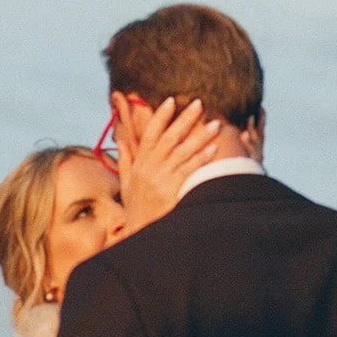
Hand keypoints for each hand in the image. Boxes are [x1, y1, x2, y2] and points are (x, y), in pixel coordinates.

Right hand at [113, 95, 220, 235]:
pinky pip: (189, 170)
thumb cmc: (136, 210)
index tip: (172, 101)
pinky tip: (214, 148)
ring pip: (182, 151)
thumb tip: (121, 141)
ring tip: (215, 123)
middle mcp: (148, 168)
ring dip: (200, 136)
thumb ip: (125, 161)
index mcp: (139, 164)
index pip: (149, 134)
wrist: (140, 235)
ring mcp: (160, 179)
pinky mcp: (171, 191)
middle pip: (169, 138)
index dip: (161, 117)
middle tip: (199, 103)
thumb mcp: (126, 185)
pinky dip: (201, 158)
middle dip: (185, 119)